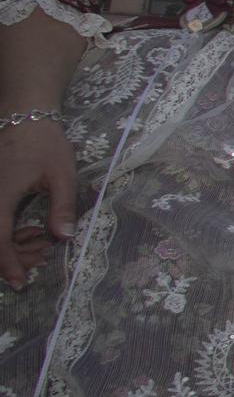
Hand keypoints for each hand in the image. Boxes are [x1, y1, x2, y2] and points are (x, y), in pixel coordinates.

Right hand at [0, 121, 75, 289]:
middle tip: (38, 262)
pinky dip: (3, 233)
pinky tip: (26, 234)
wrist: (24, 115)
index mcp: (0, 194)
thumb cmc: (45, 142)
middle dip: (9, 258)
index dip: (8, 263)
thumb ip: (62, 206)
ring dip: (7, 246)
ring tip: (38, 247)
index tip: (20, 281)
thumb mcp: (62, 174)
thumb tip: (64, 237)